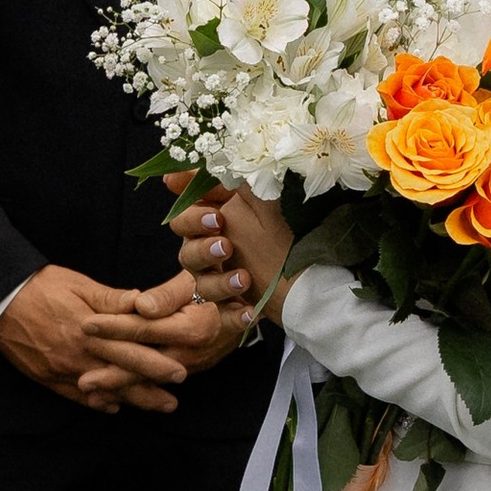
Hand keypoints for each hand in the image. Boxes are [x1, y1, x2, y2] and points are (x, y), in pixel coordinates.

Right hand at [0, 264, 159, 411]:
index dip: (156, 364)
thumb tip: (142, 303)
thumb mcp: (78, 284)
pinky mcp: (47, 378)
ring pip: (103, 391)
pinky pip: (77, 397)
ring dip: (130, 401)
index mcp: (89, 331)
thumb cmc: (40, 287)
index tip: (180, 372)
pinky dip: (98, 403)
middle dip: (149, 391)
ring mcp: (62, 370)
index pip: (129, 351)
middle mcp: (77, 355)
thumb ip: (111, 299)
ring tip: (155, 408)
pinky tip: (115, 407)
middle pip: (120, 376)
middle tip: (174, 403)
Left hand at [74, 273, 252, 413]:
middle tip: (82, 382)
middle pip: (144, 365)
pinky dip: (136, 389)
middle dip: (111, 374)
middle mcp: (191, 351)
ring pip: (150, 379)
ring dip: (121, 388)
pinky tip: (115, 395)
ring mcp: (192, 364)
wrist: (251, 302)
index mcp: (192, 327)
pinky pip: (158, 381)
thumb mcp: (196, 278)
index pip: (144, 328)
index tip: (85, 325)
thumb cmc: (219, 282)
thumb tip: (140, 306)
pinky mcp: (190, 369)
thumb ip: (167, 295)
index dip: (113, 326)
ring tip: (93, 395)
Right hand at [172, 176, 296, 315]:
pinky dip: (234, 316)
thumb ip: (220, 179)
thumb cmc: (284, 223)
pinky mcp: (235, 307)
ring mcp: (221, 281)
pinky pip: (224, 317)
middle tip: (226, 246)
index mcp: (211, 225)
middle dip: (204, 251)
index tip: (216, 218)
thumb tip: (174, 173)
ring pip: (203, 287)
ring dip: (221, 283)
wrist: (315, 265)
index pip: (183, 221)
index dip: (193, 220)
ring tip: (244, 279)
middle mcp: (210, 253)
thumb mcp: (256, 195)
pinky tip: (250, 312)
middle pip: (186, 255)